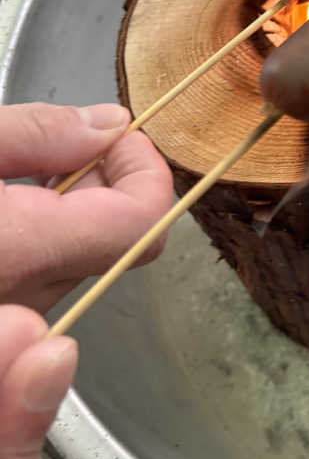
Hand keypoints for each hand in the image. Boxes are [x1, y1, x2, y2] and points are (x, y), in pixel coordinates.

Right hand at [0, 103, 173, 312]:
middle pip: (120, 243)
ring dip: (78, 212)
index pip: (142, 224)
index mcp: (18, 252)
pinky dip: (49, 238)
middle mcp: (23, 304)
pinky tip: (13, 208)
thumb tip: (109, 126)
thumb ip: (35, 133)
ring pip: (87, 262)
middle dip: (109, 185)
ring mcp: (13, 331)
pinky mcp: (7, 332)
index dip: (144, 172)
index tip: (117, 139)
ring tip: (27, 176)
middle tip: (62, 149)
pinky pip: (50, 279)